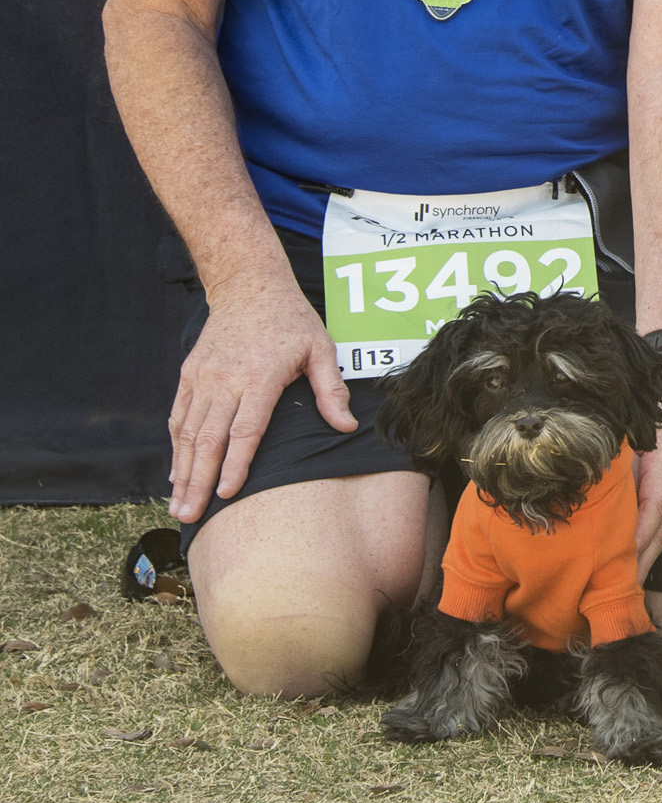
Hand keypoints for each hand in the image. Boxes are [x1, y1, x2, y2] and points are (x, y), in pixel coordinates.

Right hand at [168, 272, 355, 523]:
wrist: (248, 285)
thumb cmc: (291, 320)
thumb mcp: (321, 347)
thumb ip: (331, 389)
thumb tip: (346, 427)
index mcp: (261, 375)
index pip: (246, 429)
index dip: (235, 464)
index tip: (226, 495)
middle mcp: (227, 379)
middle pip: (209, 439)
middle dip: (198, 482)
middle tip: (189, 517)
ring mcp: (204, 377)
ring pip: (187, 432)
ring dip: (182, 472)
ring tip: (179, 505)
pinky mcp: (189, 374)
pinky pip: (179, 416)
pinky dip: (176, 447)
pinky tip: (176, 473)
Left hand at [634, 394, 661, 582]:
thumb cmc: (650, 400)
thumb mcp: (633, 422)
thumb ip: (616, 449)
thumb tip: (586, 474)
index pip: (654, 508)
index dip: (639, 535)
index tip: (621, 560)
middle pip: (660, 529)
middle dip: (640, 563)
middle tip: (619, 593)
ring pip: (661, 531)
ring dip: (643, 561)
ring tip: (622, 589)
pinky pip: (659, 523)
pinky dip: (645, 546)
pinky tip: (630, 564)